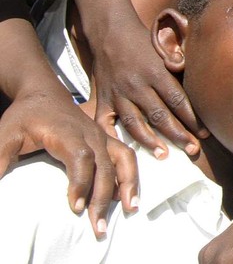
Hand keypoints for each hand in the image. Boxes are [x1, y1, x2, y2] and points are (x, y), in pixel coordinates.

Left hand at [0, 86, 137, 237]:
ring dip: (129, 184)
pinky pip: (126, 157)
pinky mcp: (107, 140)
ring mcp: (102, 136)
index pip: (81, 157)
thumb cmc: (25, 115)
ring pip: (123, 159)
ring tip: (131, 208)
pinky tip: (128, 197)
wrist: (44, 94)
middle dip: (103, 197)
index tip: (74, 208)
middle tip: (98, 227)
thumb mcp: (6, 134)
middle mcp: (91, 134)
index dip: (80, 183)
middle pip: (104, 165)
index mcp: (67, 132)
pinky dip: (131, 176)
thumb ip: (0, 158)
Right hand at [90, 23, 205, 158]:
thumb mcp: (164, 48)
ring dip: (150, 142)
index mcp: (155, 71)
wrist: (110, 31)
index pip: (177, 100)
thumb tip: (199, 80)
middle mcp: (137, 85)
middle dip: (178, 135)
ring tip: (164, 156)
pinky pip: (105, 122)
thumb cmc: (144, 41)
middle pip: (159, 115)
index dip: (192, 118)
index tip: (205, 133)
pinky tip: (122, 151)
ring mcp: (118, 94)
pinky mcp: (102, 99)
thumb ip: (179, 65)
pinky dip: (112, 138)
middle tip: (192, 150)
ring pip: (135, 123)